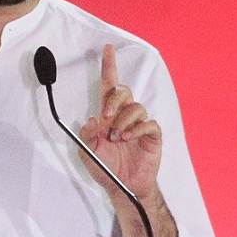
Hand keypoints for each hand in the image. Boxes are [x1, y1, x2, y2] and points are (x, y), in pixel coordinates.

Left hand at [79, 44, 162, 203]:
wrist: (124, 188)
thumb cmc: (106, 169)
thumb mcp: (88, 154)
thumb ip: (86, 137)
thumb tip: (91, 119)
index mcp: (107, 116)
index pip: (109, 86)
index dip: (109, 66)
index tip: (107, 48)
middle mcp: (123, 116)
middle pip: (123, 91)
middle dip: (114, 99)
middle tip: (106, 117)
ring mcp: (138, 125)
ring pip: (136, 106)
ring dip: (124, 120)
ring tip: (117, 137)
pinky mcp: (151, 135)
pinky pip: (148, 123)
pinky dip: (137, 128)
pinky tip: (128, 138)